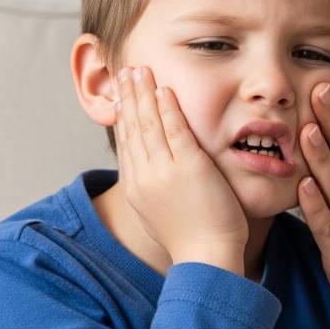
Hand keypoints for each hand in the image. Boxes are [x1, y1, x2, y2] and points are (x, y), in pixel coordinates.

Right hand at [115, 66, 246, 272]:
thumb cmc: (194, 240)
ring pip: (148, 124)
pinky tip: (164, 89)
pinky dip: (167, 107)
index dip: (123, 116)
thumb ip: (154, 190)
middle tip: (125, 71)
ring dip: (143, 93)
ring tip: (139, 70)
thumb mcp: (161, 213)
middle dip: (128, 97)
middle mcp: (144, 177)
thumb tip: (151, 177)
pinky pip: (174, 130)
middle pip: (132, 128)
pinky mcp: (188, 167)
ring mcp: (164, 171)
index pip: (126, 143)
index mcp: (137, 188)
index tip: (122, 95)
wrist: (207, 258)